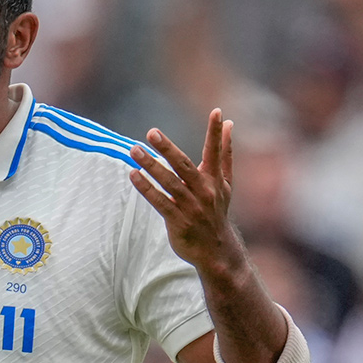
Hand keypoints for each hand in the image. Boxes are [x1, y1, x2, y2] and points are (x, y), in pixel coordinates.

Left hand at [128, 109, 243, 277]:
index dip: (216, 132)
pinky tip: (133, 175)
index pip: (216, 152)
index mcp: (216, 181)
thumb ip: (225, 153)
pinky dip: (146, 189)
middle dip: (168, 148)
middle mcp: (205, 192)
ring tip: (134, 150)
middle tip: (152, 132)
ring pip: (169, 183)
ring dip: (151, 166)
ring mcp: (191, 207)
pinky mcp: (178, 221)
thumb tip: (229, 123)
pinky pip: (160, 202)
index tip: (216, 111)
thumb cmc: (217, 211)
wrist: (217, 251)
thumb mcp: (225, 183)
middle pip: (184, 166)